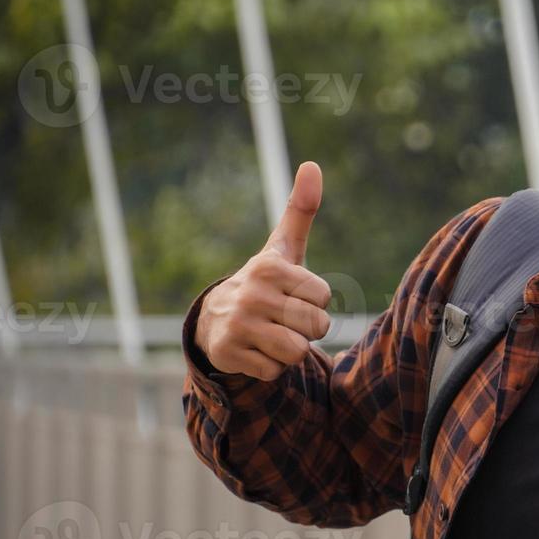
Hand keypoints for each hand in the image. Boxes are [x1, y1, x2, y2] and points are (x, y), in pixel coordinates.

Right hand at [193, 162, 332, 380]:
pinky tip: (256, 349)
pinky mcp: (229, 355)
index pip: (323, 297)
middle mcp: (250, 294)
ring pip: (297, 352)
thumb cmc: (266, 282)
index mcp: (269, 267)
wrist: (216, 320)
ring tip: (272, 333)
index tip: (292, 293)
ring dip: (291, 349)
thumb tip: (312, 165)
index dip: (314, 300)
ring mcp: (238, 326)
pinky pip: (276, 373)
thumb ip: (302, 210)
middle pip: (315, 326)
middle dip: (307, 328)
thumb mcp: (284, 248)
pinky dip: (271, 367)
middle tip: (285, 317)